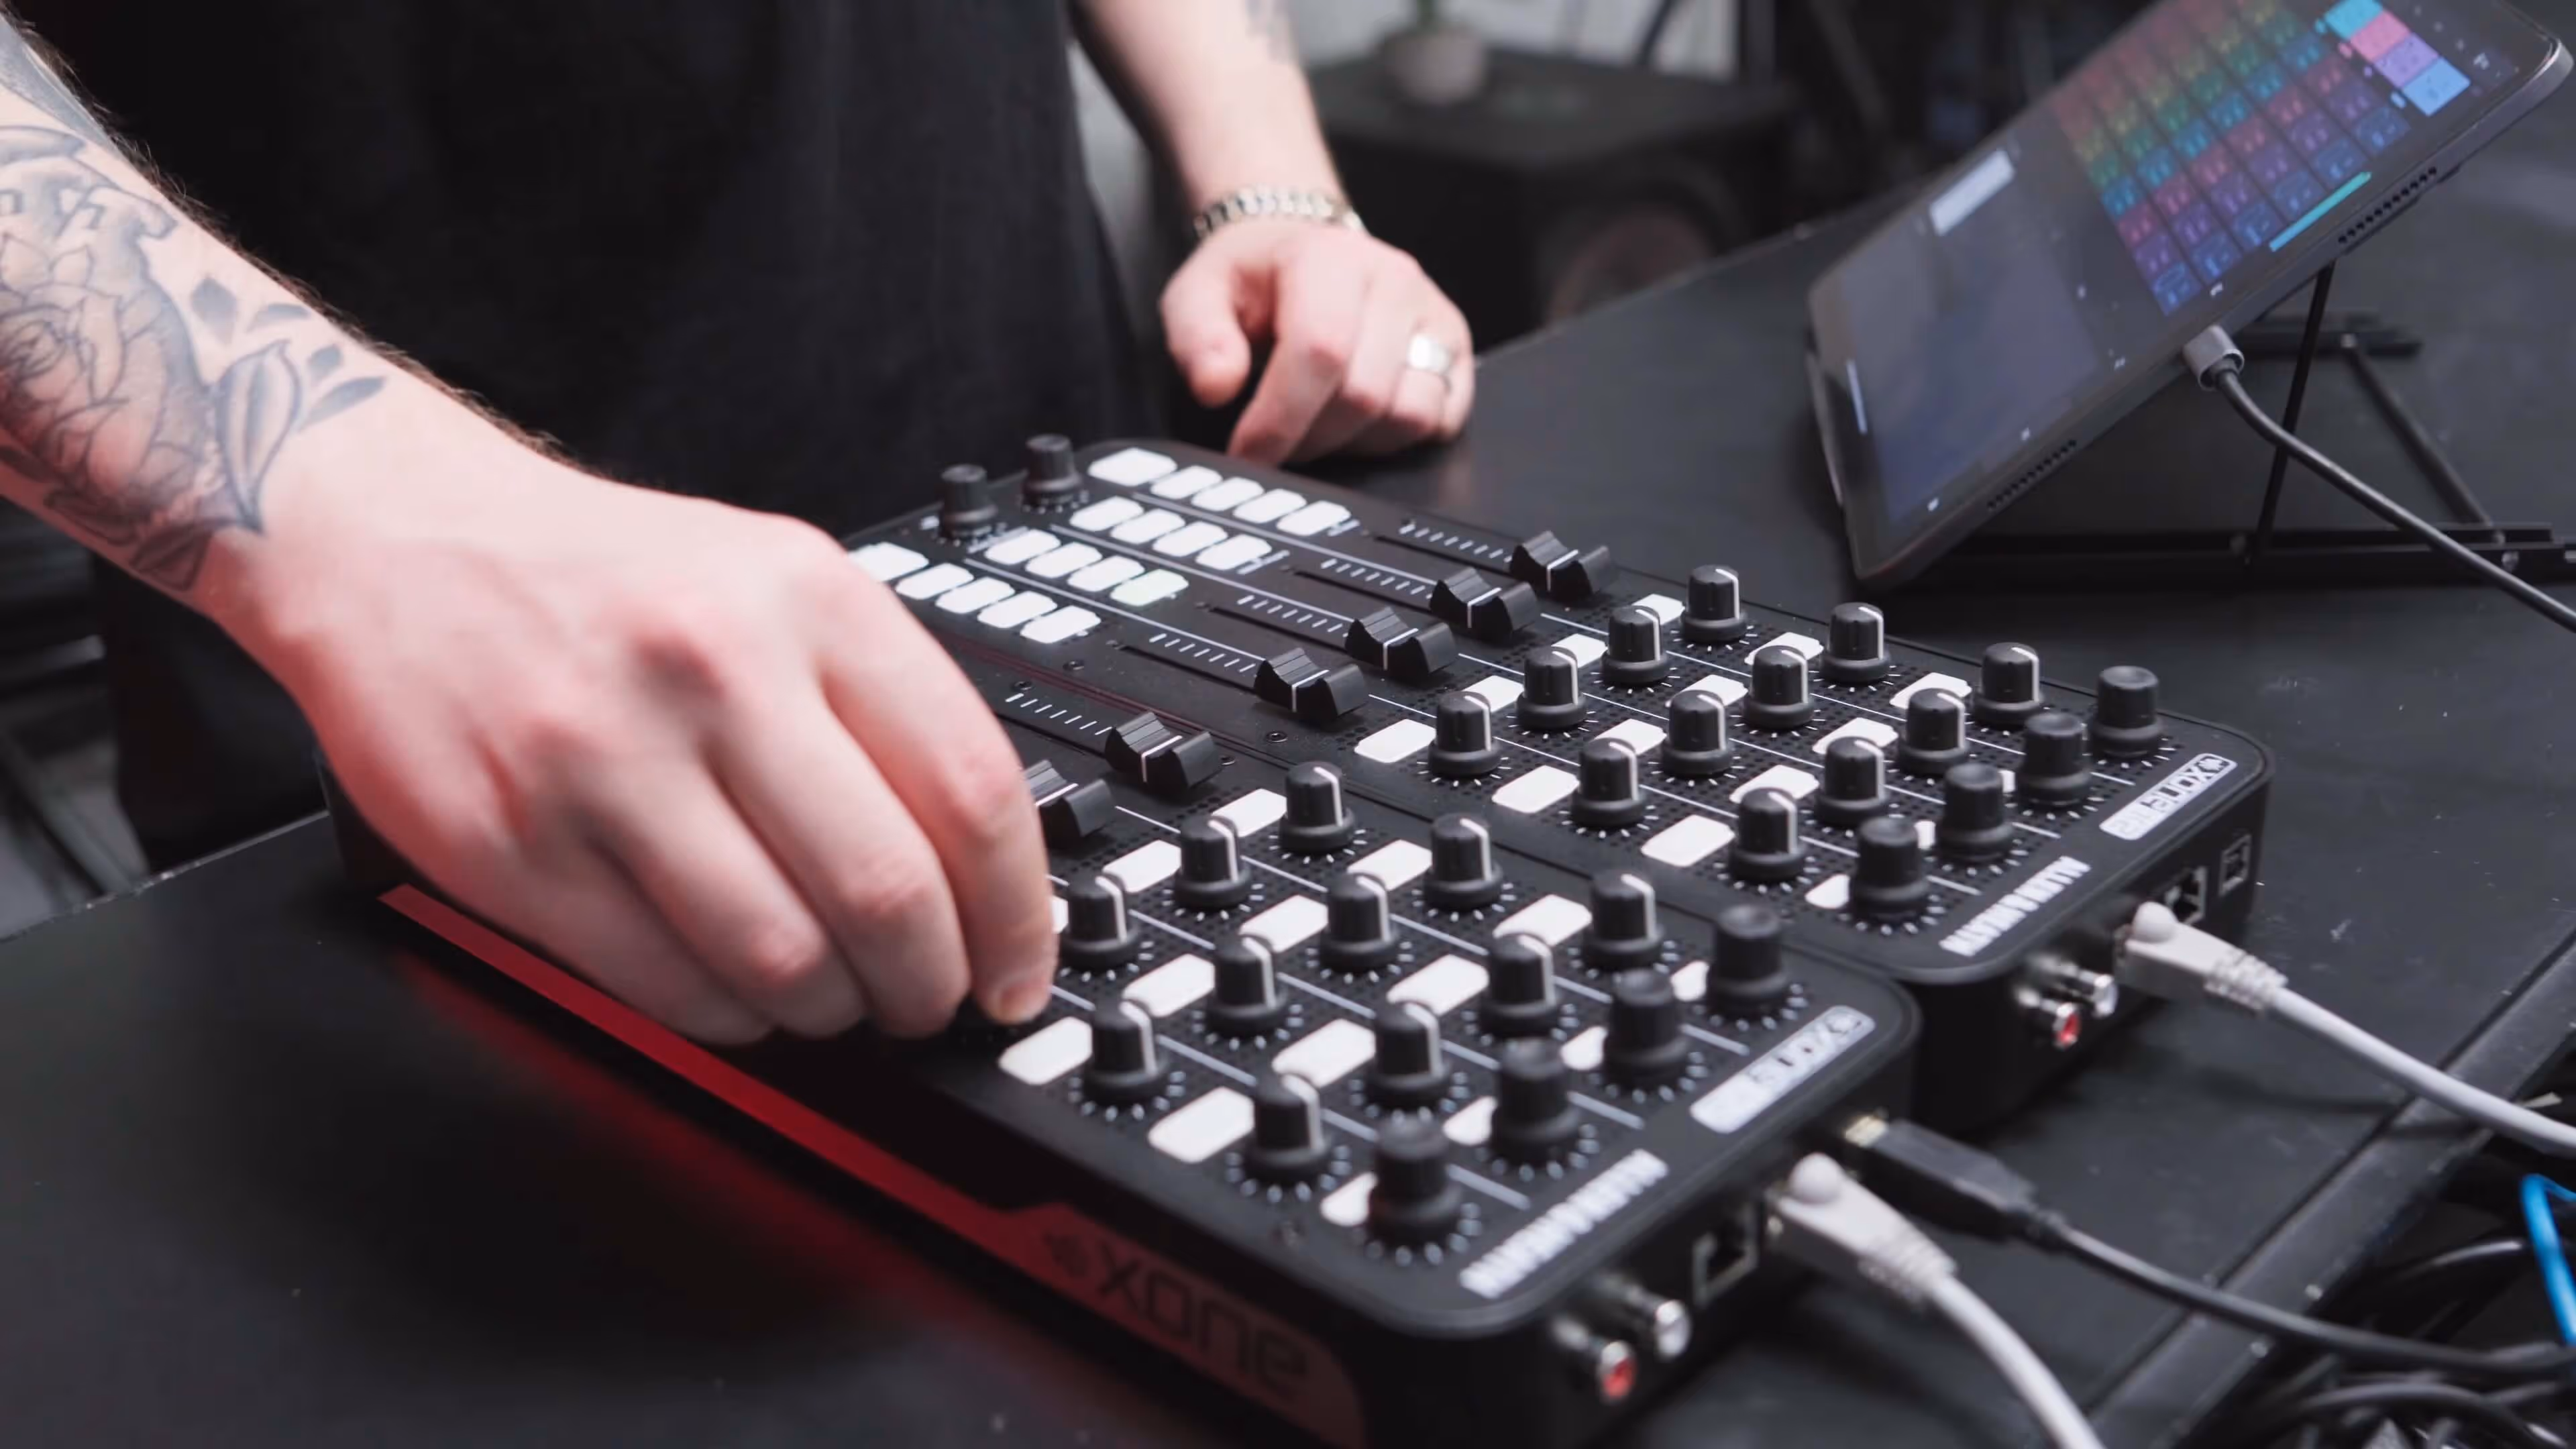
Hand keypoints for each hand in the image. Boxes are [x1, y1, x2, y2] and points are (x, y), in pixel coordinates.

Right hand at [240, 445, 1058, 1044]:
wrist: (396, 537)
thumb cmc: (603, 576)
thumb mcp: (776, 579)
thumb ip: (879, 703)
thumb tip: (984, 864)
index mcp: (807, 598)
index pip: (971, 789)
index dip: (1018, 913)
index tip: (1019, 966)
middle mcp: (711, 671)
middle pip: (886, 892)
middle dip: (931, 984)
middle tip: (932, 1001)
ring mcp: (604, 763)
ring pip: (781, 960)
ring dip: (832, 1013)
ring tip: (834, 999)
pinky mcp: (517, 850)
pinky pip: (668, 987)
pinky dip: (730, 1018)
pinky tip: (738, 991)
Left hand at [1162, 219, 1472, 465]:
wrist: (1299, 254)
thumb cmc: (1252, 280)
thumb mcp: (1197, 295)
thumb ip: (1197, 339)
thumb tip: (1217, 386)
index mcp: (1329, 258)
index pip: (1320, 352)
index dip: (1281, 418)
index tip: (1249, 452)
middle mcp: (1393, 280)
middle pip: (1365, 396)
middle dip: (1311, 439)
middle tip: (1276, 440)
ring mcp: (1432, 314)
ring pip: (1410, 414)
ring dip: (1355, 443)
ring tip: (1317, 424)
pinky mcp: (1455, 348)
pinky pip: (1441, 420)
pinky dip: (1395, 438)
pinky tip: (1357, 421)